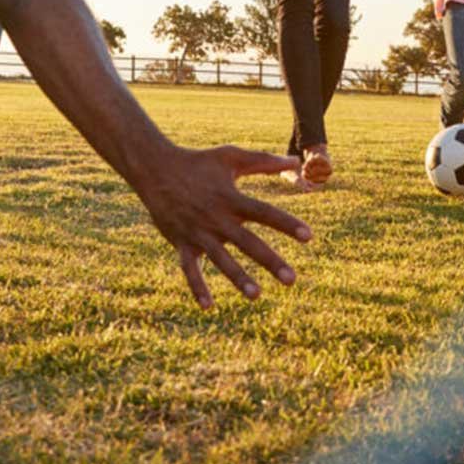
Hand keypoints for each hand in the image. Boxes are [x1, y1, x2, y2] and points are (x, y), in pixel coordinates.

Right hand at [135, 145, 312, 307]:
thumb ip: (264, 162)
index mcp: (230, 198)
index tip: (308, 237)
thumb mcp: (231, 157)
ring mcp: (198, 233)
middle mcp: (216, 218)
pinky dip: (197, 286)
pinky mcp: (181, 242)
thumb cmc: (197, 162)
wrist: (155, 169)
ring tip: (256, 295)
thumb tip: (296, 162)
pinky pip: (188, 269)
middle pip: (247, 242)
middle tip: (291, 279)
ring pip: (220, 259)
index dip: (286, 224)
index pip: (264, 213)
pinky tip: (208, 306)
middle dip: (269, 261)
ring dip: (237, 278)